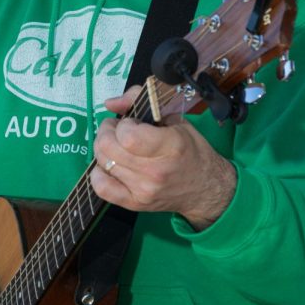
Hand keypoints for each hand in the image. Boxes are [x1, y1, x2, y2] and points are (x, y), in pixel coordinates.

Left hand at [90, 86, 236, 230]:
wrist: (205, 188)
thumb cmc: (191, 150)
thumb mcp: (174, 118)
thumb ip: (140, 101)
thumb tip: (110, 103)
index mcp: (170, 146)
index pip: (128, 137)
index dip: (123, 124)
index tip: (131, 123)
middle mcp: (155, 171)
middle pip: (109, 148)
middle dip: (107, 132)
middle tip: (117, 130)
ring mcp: (144, 189)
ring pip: (103, 164)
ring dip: (104, 149)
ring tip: (117, 146)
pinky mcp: (135, 204)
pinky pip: (102, 189)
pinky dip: (98, 174)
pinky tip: (110, 166)